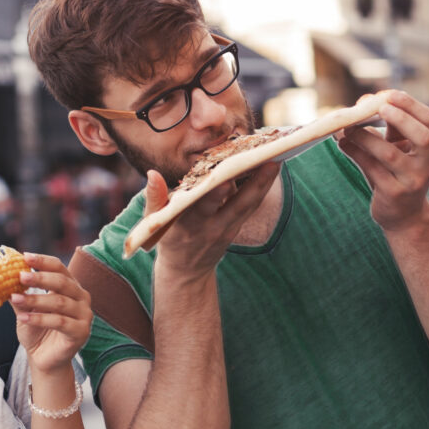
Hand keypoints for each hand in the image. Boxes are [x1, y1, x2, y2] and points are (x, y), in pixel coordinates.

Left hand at [12, 253, 92, 372]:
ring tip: (15, 299)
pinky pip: (60, 322)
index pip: (59, 267)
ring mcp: (84, 315)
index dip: (42, 262)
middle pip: (62, 282)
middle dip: (39, 278)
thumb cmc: (37, 331)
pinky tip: (23, 318)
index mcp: (71, 287)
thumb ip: (21, 294)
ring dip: (35, 300)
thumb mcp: (25, 309)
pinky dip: (40, 319)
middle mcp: (81, 298)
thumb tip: (5, 277)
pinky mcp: (81, 332)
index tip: (24, 257)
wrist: (44, 359)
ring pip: (59, 302)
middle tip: (20, 276)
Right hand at [145, 162, 279, 279]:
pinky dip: (261, 188)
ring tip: (277, 158)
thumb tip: (152, 173)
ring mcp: (227, 229)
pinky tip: (270, 168)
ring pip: (249, 205)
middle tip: (270, 160)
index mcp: (188, 224)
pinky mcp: (236, 228)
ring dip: (264, 183)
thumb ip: (154, 197)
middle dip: (254, 184)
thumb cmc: (167, 238)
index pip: (203, 207)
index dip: (215, 194)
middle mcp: (212, 227)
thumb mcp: (155, 221)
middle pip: (237, 205)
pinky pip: (250, 207)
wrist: (185, 271)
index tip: (226, 177)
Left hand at [335, 91, 428, 230]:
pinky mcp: (394, 194)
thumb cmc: (398, 173)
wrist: (404, 216)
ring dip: (365, 137)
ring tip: (347, 128)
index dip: (411, 105)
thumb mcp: (400, 149)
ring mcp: (413, 181)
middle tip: (379, 107)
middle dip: (401, 119)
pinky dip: (354, 152)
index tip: (388, 94)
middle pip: (423, 137)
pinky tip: (342, 143)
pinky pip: (371, 169)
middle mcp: (428, 164)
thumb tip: (365, 101)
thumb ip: (389, 127)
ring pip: (389, 154)